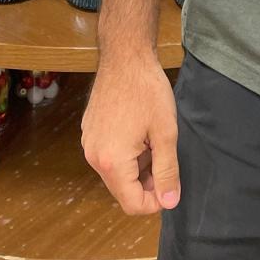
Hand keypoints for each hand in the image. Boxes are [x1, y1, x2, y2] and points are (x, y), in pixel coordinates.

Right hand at [82, 53, 180, 215]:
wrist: (125, 55)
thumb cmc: (147, 90)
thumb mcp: (165, 133)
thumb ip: (167, 171)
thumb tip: (170, 203)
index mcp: (112, 162)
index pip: (132, 204)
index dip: (155, 201)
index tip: (171, 184)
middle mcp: (94, 157)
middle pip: (122, 190)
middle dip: (146, 183)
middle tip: (165, 159)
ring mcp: (88, 143)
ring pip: (116, 173)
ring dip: (136, 168)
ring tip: (152, 141)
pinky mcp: (89, 131)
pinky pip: (108, 155)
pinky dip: (125, 154)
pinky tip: (139, 131)